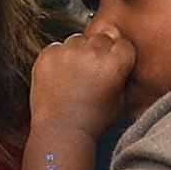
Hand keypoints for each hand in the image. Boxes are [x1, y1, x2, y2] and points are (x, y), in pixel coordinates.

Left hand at [28, 21, 135, 137]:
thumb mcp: (120, 99)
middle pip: (101, 38)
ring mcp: (68, 53)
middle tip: (91, 71)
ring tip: (74, 74)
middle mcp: (93, 53)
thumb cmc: (92, 121)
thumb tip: (120, 58)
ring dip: (77, 52)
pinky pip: (56, 47)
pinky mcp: (48, 56)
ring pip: (77, 40)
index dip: (117, 54)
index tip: (111, 64)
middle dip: (98, 51)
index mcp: (115, 63)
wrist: (61, 131)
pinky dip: (58, 58)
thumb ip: (122, 75)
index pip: (122, 43)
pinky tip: (59, 76)